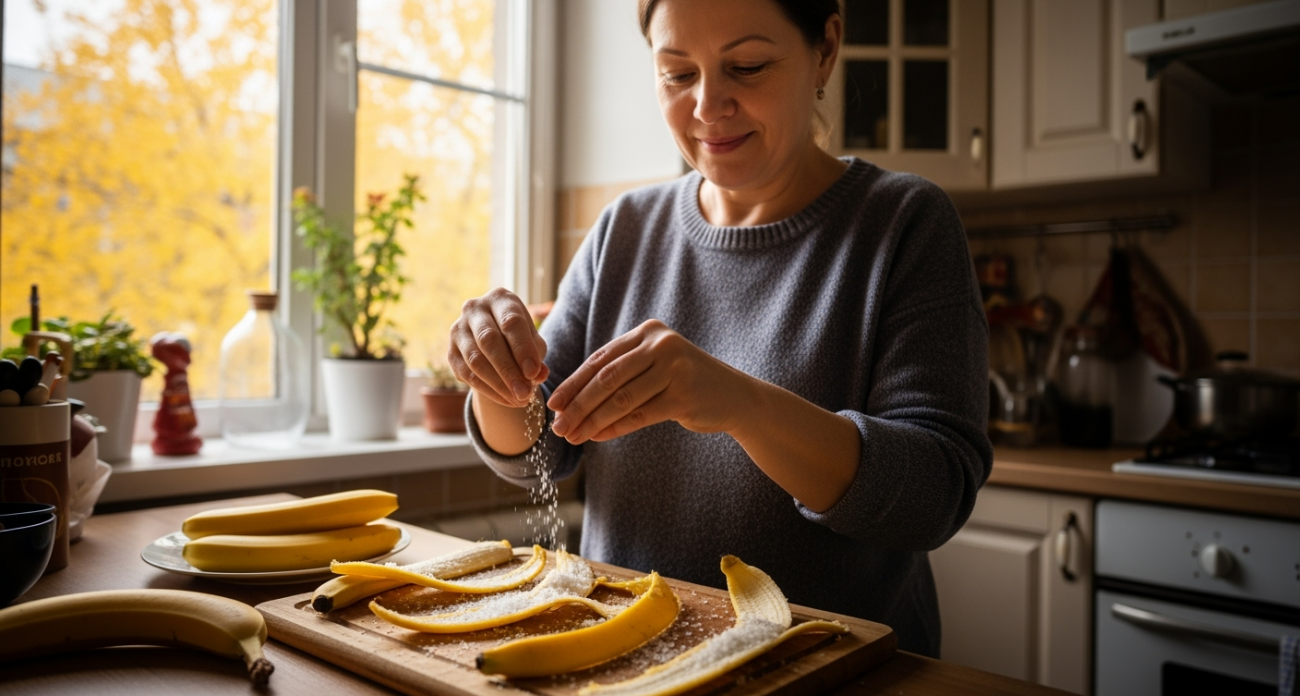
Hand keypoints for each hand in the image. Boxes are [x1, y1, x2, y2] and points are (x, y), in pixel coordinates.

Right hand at [448, 288, 548, 408]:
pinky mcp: (450, 351)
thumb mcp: (533, 342)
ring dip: (498, 384)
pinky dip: (488, 390)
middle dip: (508, 370)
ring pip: (476, 360)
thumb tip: (540, 375)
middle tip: (524, 393)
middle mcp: (474, 309)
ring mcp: (458, 329)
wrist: (495, 340)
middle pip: (489, 340)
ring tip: (518, 400)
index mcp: (500, 299)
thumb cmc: (519, 337)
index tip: (534, 373)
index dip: (522, 349)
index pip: (510, 322)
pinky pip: (467, 374)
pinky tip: (506, 400)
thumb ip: (537, 357)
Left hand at [548, 319, 748, 443]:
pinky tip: (597, 437)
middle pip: (607, 378)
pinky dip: (615, 427)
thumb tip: (572, 399)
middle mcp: (661, 344)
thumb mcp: (655, 367)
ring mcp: (674, 369)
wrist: (735, 397)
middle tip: (558, 425)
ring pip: (620, 398)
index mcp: (649, 332)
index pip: (601, 359)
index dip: (574, 383)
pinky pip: (639, 415)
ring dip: (592, 420)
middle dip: (578, 404)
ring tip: (573, 436)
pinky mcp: (683, 395)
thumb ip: (621, 373)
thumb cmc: (687, 383)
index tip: (553, 403)